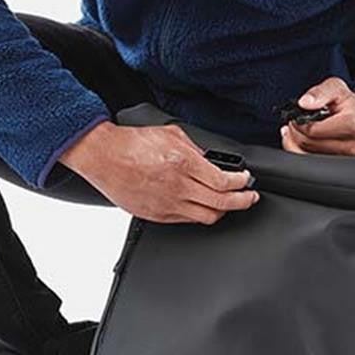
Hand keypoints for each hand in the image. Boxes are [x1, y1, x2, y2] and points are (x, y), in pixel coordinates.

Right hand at [59, 120, 259, 223]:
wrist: (104, 156)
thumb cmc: (132, 143)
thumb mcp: (171, 133)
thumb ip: (195, 148)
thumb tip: (210, 161)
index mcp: (183, 164)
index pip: (225, 182)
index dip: (242, 184)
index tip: (246, 181)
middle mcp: (178, 187)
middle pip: (222, 204)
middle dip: (243, 202)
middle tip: (250, 198)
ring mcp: (167, 204)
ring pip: (207, 217)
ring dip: (223, 211)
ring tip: (229, 204)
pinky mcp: (157, 215)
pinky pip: (187, 220)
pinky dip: (200, 214)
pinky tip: (203, 207)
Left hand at [280, 77, 354, 156]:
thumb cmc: (347, 104)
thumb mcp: (336, 87)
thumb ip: (320, 92)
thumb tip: (304, 102)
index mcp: (353, 124)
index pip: (314, 131)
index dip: (299, 123)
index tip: (295, 117)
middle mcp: (352, 145)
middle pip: (309, 145)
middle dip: (295, 133)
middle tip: (293, 123)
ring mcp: (346, 159)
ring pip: (307, 157)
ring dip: (295, 144)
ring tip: (296, 132)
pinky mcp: (339, 166)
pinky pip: (312, 164)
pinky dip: (300, 153)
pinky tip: (299, 142)